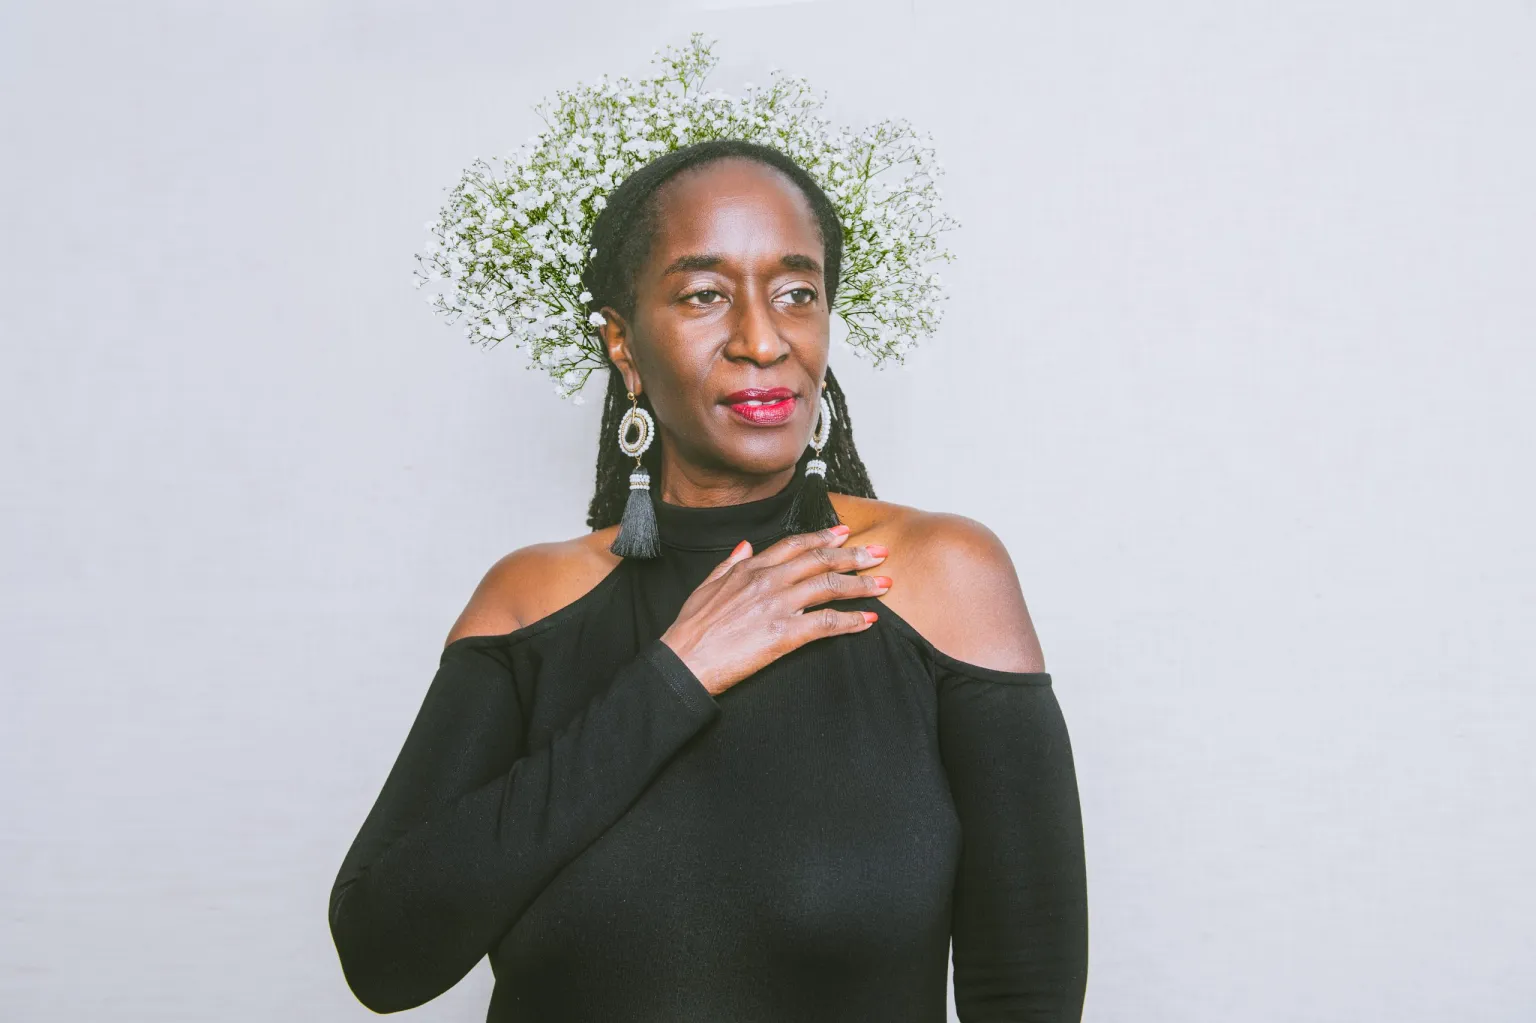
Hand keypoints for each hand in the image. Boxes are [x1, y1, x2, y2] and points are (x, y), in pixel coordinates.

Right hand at [660, 525, 891, 696]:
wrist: (685, 660)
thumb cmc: (692, 628)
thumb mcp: (706, 585)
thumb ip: (730, 563)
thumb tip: (746, 546)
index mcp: (750, 568)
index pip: (795, 545)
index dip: (823, 537)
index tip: (844, 532)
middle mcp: (769, 581)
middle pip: (821, 561)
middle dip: (854, 555)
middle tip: (879, 552)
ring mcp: (778, 605)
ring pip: (830, 587)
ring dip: (862, 585)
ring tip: (884, 584)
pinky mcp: (785, 633)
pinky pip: (827, 623)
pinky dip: (851, 621)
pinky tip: (868, 621)